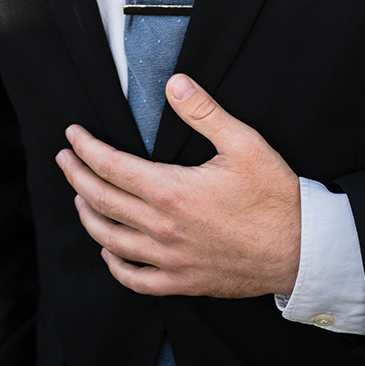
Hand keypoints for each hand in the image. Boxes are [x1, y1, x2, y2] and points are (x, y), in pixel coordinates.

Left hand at [55, 73, 300, 298]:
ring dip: (89, 215)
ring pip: (111, 240)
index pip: (112, 167)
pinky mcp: (181, 282)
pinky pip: (134, 279)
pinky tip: (109, 250)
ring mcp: (169, 260)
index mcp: (172, 191)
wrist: (300, 249)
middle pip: (102, 201)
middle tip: (64, 158)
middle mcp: (162, 229)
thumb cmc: (273, 196)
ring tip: (80, 197)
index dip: (87, 149)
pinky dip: (113, 264)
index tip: (73, 135)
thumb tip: (175, 83)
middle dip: (76, 176)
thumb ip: (204, 112)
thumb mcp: (244, 143)